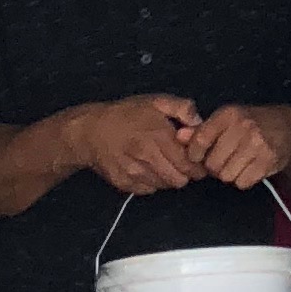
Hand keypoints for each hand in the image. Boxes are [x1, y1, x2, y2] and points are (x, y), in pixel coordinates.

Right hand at [66, 94, 198, 194]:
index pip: (189, 163)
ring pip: (164, 186)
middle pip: (179, 180)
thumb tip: (200, 123)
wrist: (90, 131)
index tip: (197, 159)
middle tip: (181, 163)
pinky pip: (148, 190)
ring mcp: (134, 172)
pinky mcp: (123, 183)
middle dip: (185, 173)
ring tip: (162, 163)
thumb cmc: (127, 114)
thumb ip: (182, 108)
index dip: (197, 164)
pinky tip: (148, 168)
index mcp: (159, 135)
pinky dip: (152, 182)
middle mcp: (147, 156)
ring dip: (168, 177)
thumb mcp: (156, 101)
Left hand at [188, 101, 290, 188]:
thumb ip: (202, 131)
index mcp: (229, 115)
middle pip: (212, 164)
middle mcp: (243, 127)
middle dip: (215, 166)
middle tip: (225, 159)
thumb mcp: (227, 120)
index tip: (200, 156)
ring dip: (229, 174)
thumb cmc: (251, 123)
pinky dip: (243, 179)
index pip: (200, 140)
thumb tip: (178, 137)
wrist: (289, 127)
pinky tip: (250, 168)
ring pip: (226, 176)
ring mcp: (257, 145)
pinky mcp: (268, 161)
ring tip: (238, 163)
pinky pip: (242, 183)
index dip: (195, 154)